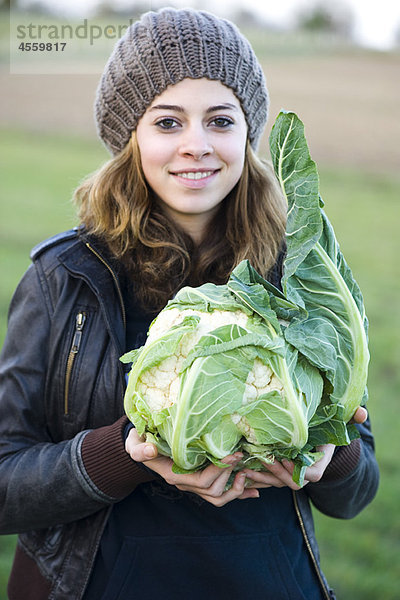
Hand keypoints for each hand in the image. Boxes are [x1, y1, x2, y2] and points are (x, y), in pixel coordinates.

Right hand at [125, 428, 258, 506]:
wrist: (142, 447)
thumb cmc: (139, 443)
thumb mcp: (134, 444)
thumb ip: (139, 449)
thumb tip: (150, 450)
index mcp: (173, 475)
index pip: (200, 481)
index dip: (218, 470)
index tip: (232, 455)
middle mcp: (185, 484)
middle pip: (213, 491)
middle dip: (229, 474)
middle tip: (240, 455)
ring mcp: (193, 485)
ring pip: (218, 497)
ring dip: (236, 488)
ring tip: (247, 471)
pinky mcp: (200, 481)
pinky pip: (221, 494)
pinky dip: (238, 493)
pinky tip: (254, 491)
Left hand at [241, 405, 366, 490]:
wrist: (318, 441)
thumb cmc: (327, 429)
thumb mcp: (338, 422)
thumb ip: (351, 417)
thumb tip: (363, 412)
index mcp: (319, 464)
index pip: (310, 475)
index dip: (297, 469)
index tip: (284, 458)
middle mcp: (305, 474)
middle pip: (290, 482)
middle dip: (275, 473)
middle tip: (260, 460)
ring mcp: (291, 476)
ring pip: (276, 484)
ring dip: (261, 478)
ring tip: (243, 469)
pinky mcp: (279, 474)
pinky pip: (267, 481)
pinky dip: (256, 478)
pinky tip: (241, 469)